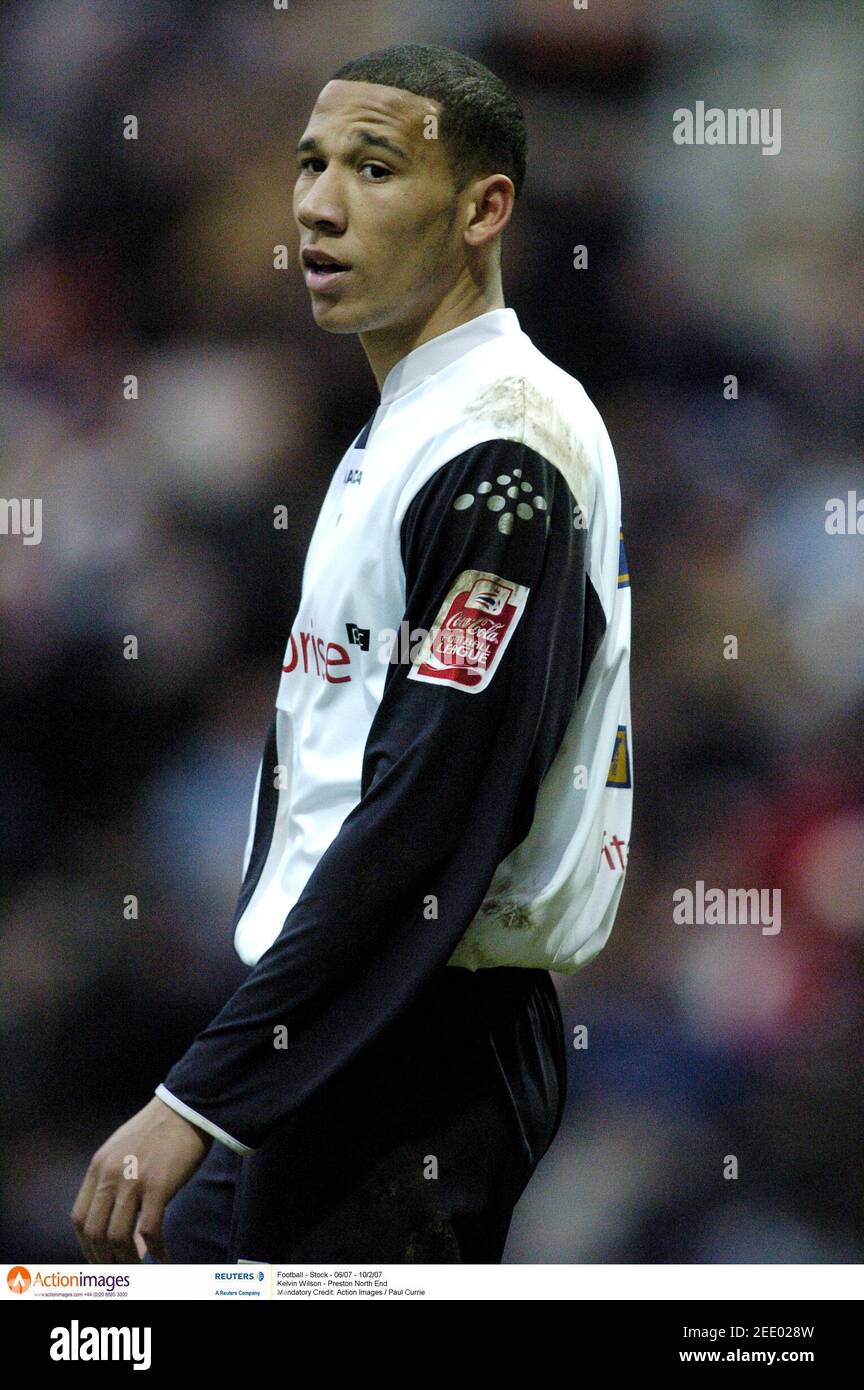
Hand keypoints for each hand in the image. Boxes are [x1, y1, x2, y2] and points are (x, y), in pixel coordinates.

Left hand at [71, 1095, 212, 1263]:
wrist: (187, 1107)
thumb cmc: (159, 1131)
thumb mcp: (123, 1150)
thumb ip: (115, 1183)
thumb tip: (121, 1225)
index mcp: (98, 1167)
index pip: (79, 1217)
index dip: (86, 1244)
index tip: (99, 1257)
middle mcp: (110, 1175)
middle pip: (95, 1232)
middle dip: (104, 1259)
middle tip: (119, 1271)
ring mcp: (133, 1180)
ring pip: (118, 1237)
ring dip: (128, 1260)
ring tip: (140, 1269)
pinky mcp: (158, 1185)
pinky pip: (150, 1230)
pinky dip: (156, 1250)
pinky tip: (164, 1258)